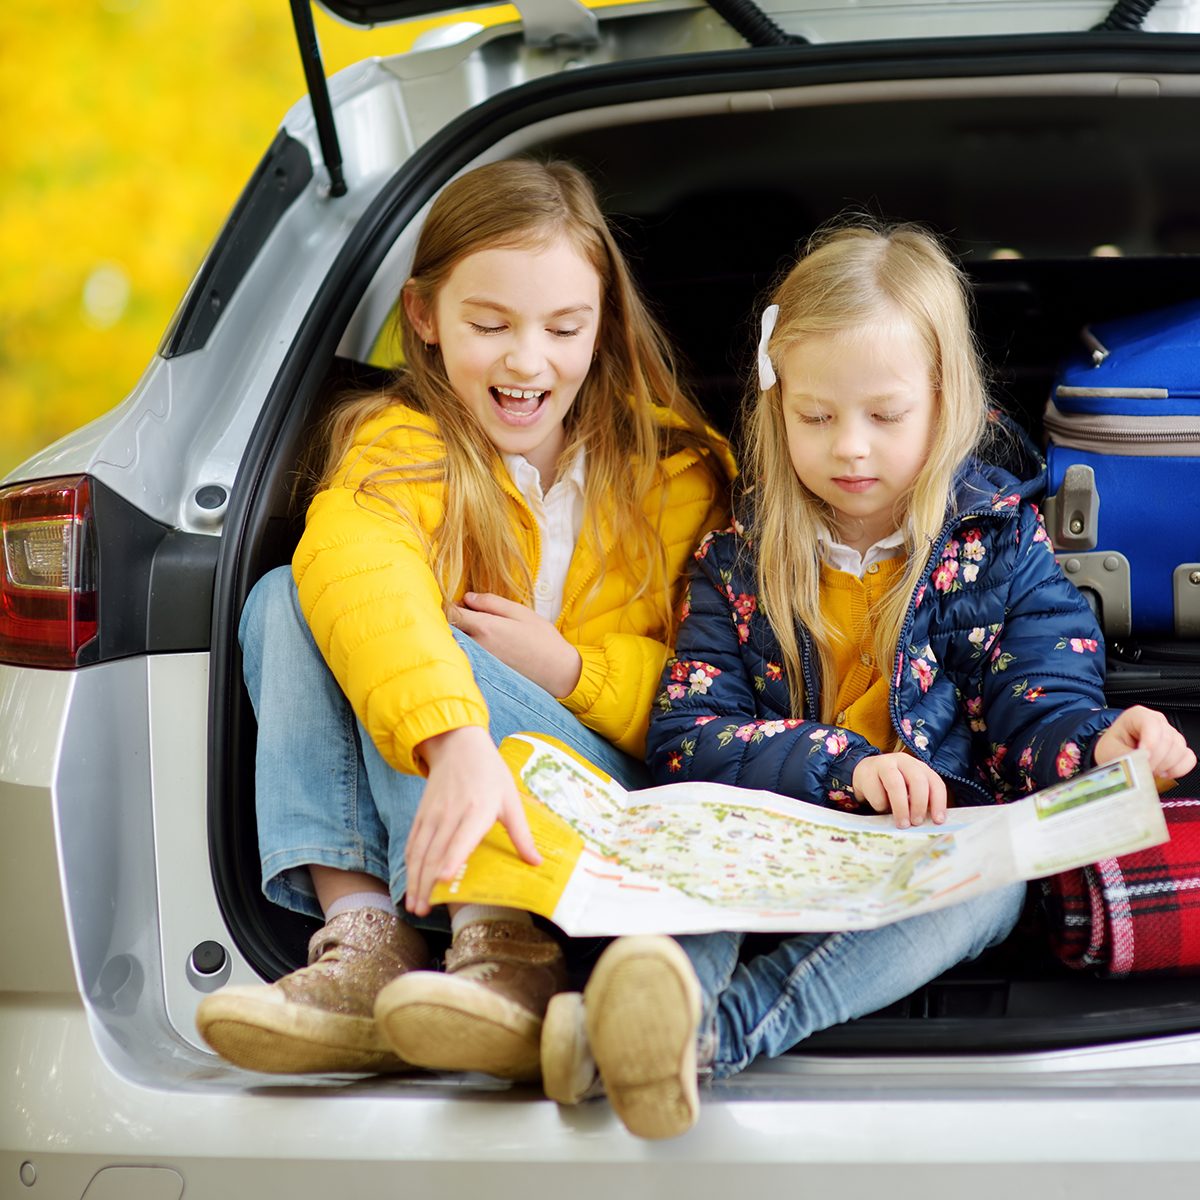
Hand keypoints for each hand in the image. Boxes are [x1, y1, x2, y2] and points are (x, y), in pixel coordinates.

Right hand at [404, 726, 540, 915]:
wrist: (458, 745)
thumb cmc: (490, 774)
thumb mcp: (511, 800)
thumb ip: (521, 834)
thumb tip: (537, 863)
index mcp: (478, 810)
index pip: (463, 837)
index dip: (453, 858)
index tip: (445, 878)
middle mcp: (452, 813)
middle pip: (435, 852)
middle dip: (427, 883)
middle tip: (422, 910)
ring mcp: (433, 814)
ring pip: (420, 851)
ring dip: (414, 879)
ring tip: (413, 905)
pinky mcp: (422, 814)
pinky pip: (412, 842)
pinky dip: (409, 864)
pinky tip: (409, 881)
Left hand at [449, 593, 582, 697]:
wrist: (558, 672)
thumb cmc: (542, 639)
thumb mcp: (520, 612)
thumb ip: (491, 602)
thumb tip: (467, 597)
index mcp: (485, 627)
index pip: (451, 613)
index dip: (451, 605)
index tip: (461, 603)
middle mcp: (477, 646)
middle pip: (450, 630)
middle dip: (454, 621)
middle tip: (470, 616)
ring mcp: (478, 661)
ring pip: (457, 644)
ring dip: (460, 635)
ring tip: (478, 631)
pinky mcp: (483, 672)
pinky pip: (466, 657)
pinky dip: (468, 649)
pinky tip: (484, 646)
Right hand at [852, 753, 948, 827]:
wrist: (864, 773)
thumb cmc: (891, 786)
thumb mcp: (909, 790)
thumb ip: (920, 801)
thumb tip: (931, 821)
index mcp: (919, 767)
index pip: (935, 782)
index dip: (939, 802)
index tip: (938, 821)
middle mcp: (904, 761)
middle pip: (917, 780)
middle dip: (919, 804)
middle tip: (916, 822)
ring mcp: (884, 764)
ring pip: (896, 785)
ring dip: (901, 808)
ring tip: (901, 823)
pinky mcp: (867, 772)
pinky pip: (877, 793)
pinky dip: (880, 806)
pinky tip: (880, 807)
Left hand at [1092, 706, 1196, 779]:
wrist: (1115, 755)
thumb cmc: (1112, 749)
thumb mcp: (1109, 752)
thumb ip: (1125, 758)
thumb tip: (1140, 766)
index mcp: (1137, 715)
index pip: (1152, 725)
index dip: (1150, 744)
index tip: (1143, 759)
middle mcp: (1157, 721)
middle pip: (1168, 739)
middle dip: (1156, 760)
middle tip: (1144, 770)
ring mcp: (1171, 733)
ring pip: (1180, 749)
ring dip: (1165, 766)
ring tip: (1150, 771)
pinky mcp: (1179, 748)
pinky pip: (1188, 758)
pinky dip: (1178, 769)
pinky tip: (1163, 772)